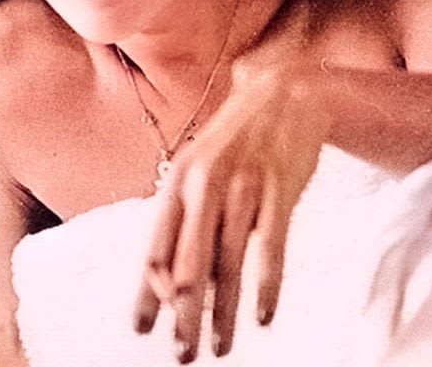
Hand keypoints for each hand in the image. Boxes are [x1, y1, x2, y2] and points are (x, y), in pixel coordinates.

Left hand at [132, 59, 329, 362]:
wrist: (287, 89)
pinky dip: (267, 285)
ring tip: (220, 347)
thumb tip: (172, 276)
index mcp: (178, 181)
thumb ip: (187, 216)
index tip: (144, 330)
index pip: (154, 249)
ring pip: (228, 263)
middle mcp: (205, 185)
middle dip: (183, 316)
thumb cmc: (239, 137)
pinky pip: (272, 247)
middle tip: (182, 354)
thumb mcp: (200, 166)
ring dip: (223, 312)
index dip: (147, 294)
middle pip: (187, 264)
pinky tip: (263, 315)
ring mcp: (244, 186)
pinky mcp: (281, 189)